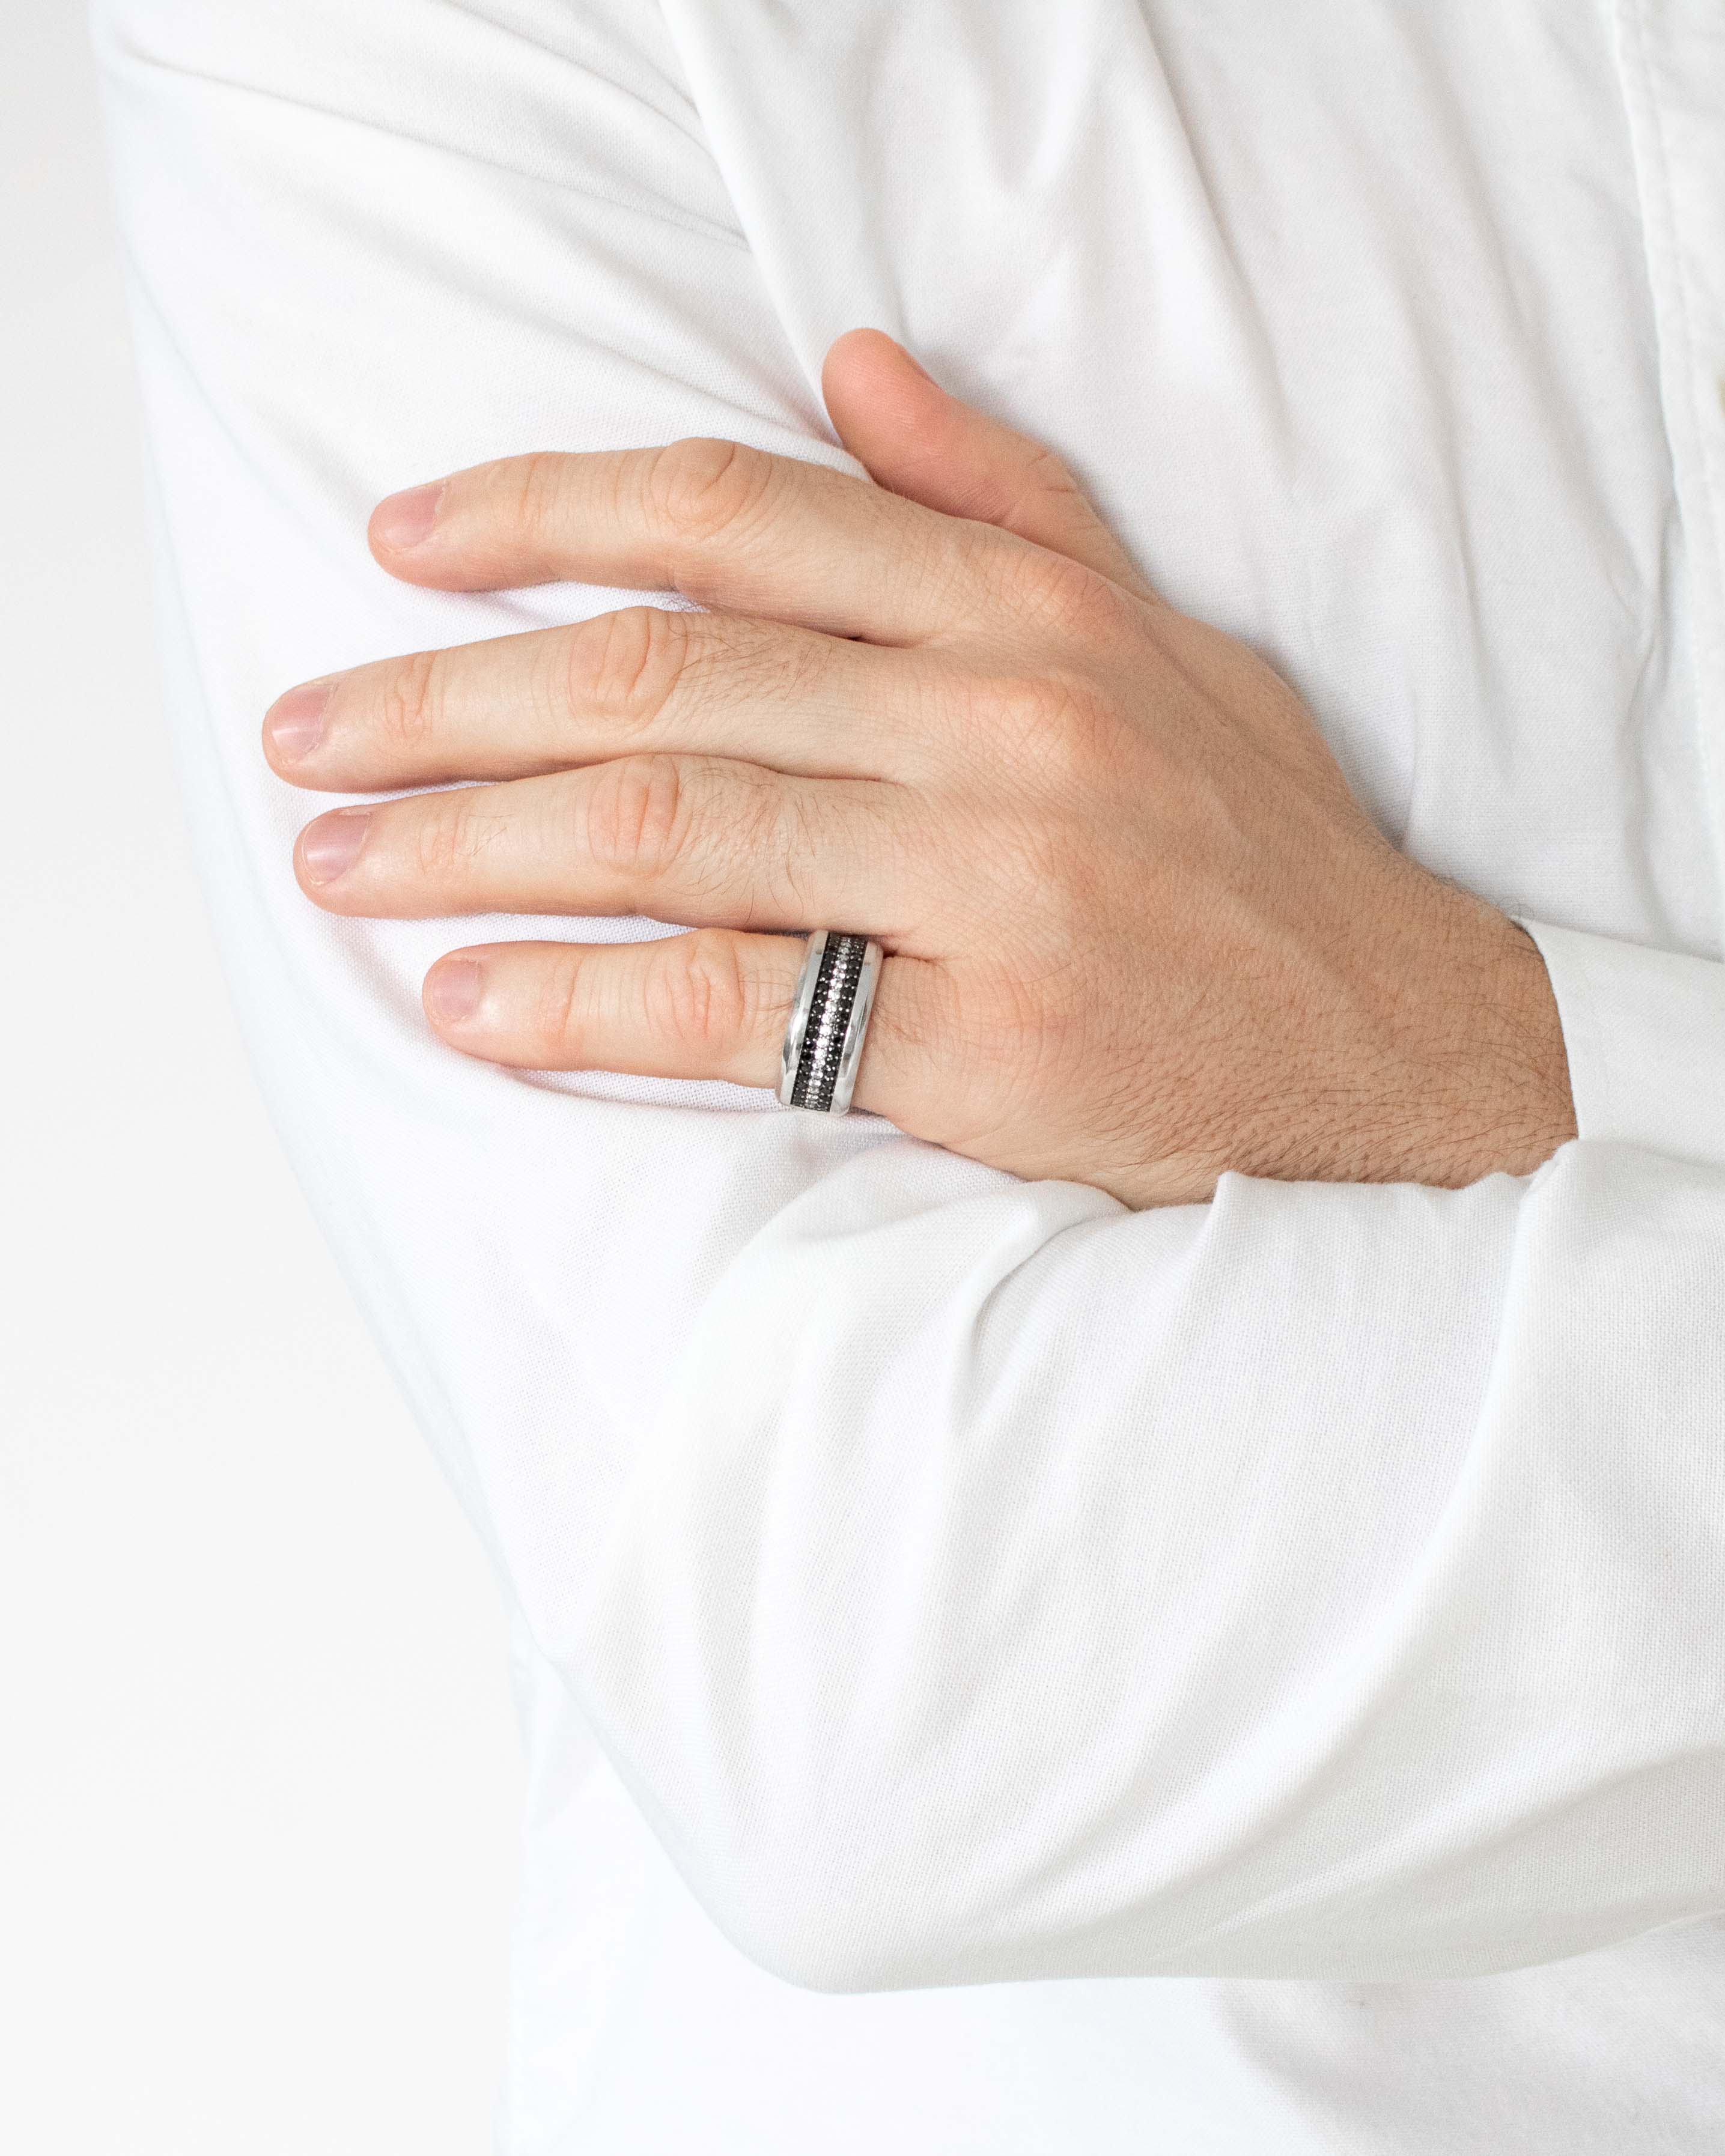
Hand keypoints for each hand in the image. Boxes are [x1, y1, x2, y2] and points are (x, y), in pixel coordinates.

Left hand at [263, 331, 1574, 1206]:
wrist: (1386, 1042)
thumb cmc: (1253, 841)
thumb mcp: (1158, 635)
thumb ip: (999, 501)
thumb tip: (849, 365)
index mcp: (1024, 612)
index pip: (734, 517)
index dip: (543, 514)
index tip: (402, 545)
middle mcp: (998, 724)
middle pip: (657, 674)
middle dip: (448, 700)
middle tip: (311, 737)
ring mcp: (987, 883)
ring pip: (666, 826)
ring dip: (470, 845)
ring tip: (342, 865)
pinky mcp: (976, 1041)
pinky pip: (732, 1003)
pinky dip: (583, 998)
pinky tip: (472, 1001)